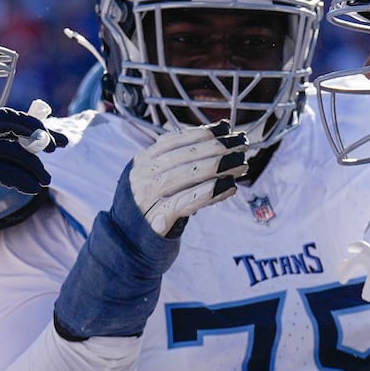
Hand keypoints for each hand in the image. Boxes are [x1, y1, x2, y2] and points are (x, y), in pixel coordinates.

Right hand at [129, 122, 247, 237]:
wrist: (127, 240)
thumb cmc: (150, 205)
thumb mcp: (155, 177)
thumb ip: (179, 160)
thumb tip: (217, 137)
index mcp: (143, 160)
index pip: (175, 140)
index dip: (203, 133)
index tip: (227, 129)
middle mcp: (144, 175)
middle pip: (185, 156)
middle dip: (217, 148)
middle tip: (242, 146)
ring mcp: (149, 197)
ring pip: (187, 175)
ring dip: (219, 168)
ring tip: (241, 165)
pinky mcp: (157, 218)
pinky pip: (187, 201)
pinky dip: (210, 193)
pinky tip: (229, 187)